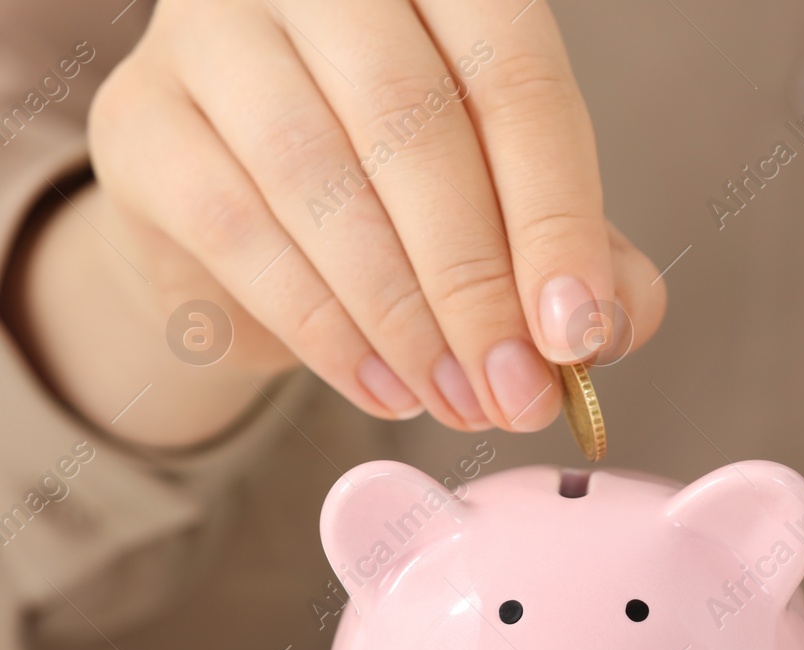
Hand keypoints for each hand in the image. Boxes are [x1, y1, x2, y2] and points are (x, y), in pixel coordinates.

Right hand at [13, 0, 663, 445]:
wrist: (244, 212)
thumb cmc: (404, 193)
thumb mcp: (512, 209)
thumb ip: (580, 252)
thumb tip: (605, 324)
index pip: (515, 81)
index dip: (555, 219)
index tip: (577, 335)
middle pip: (413, 125)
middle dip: (476, 284)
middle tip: (515, 392)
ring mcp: (213, 32)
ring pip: (320, 178)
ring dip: (404, 317)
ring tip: (458, 401)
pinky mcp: (141, 119)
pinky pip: (239, 231)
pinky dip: (324, 329)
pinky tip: (384, 388)